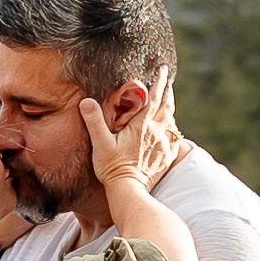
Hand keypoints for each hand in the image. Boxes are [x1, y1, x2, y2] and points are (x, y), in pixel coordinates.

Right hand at [91, 76, 181, 197]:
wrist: (129, 191)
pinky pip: (174, 138)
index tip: (163, 69)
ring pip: (171, 120)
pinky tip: (170, 129)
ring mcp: (164, 145)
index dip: (159, 81)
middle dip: (167, 92)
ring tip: (167, 102)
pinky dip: (173, 128)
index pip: (154, 96)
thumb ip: (94, 121)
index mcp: (143, 124)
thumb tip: (85, 101)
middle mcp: (157, 131)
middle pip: (167, 106)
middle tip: (166, 83)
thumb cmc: (113, 167)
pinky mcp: (167, 157)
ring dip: (170, 108)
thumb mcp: (100, 143)